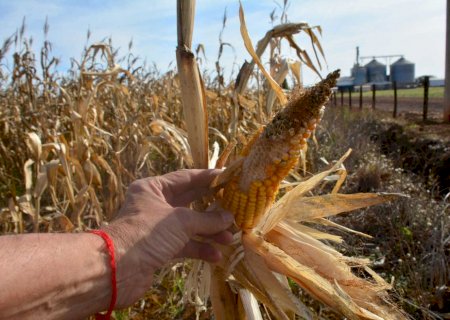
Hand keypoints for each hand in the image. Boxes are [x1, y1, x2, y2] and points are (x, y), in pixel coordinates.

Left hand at [103, 169, 233, 306]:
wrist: (117, 270)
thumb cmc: (147, 233)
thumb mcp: (181, 221)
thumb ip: (207, 219)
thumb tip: (229, 218)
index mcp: (153, 188)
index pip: (186, 178)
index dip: (208, 178)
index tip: (228, 178)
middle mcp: (155, 205)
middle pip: (190, 202)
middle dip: (213, 207)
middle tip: (234, 207)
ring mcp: (157, 228)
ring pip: (189, 226)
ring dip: (210, 232)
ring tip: (230, 237)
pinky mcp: (159, 248)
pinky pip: (185, 245)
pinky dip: (200, 249)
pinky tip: (215, 256)